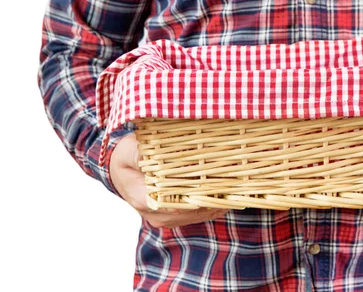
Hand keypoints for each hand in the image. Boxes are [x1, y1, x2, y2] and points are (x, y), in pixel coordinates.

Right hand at [109, 133, 228, 227]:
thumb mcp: (129, 150)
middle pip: (191, 209)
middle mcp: (156, 214)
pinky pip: (198, 215)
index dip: (198, 193)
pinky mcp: (174, 217)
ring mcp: (166, 218)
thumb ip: (140, 154)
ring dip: (215, 202)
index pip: (176, 202)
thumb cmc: (125, 157)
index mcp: (143, 199)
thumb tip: (151, 155)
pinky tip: (227, 196)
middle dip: (212, 196)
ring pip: (198, 214)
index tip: (217, 184)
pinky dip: (212, 205)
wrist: (120, 170)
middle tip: (234, 184)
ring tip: (235, 189)